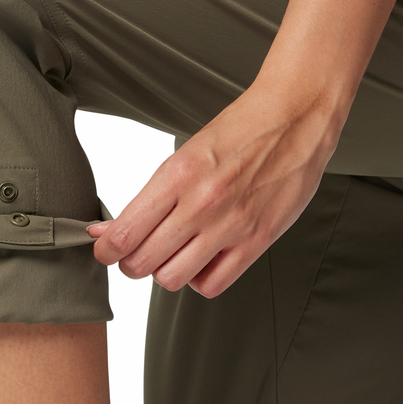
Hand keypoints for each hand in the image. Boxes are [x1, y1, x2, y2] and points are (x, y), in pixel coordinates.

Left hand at [87, 80, 341, 296]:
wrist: (296, 117)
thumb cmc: (242, 130)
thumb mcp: (185, 154)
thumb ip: (150, 197)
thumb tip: (110, 228)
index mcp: (177, 175)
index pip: (125, 233)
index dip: (107, 249)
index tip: (106, 249)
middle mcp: (201, 203)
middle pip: (142, 263)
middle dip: (131, 263)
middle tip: (138, 253)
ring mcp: (230, 226)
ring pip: (171, 279)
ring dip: (164, 272)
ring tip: (173, 255)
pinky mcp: (256, 241)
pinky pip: (212, 285)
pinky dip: (199, 279)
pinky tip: (202, 260)